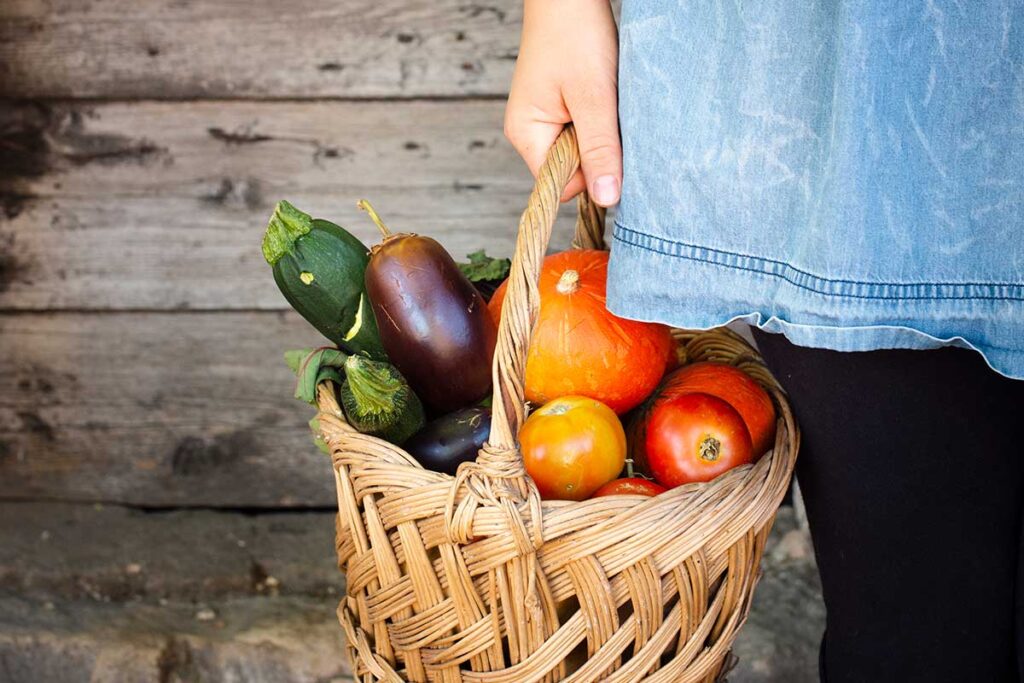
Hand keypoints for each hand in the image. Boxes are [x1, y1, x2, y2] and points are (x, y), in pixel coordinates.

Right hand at [505, 0, 620, 205]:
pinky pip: (584, 129)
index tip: (607, 141)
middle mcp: (529, 131)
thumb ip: (599, 149)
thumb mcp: (594, 96)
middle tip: (606, 112)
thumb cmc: (575, 35)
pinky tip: (602, 93)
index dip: (589, 171)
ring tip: (603, 97)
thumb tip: (606, 199)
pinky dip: (599, 117)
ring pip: (581, 148)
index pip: (561, 183)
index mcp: (526, 135)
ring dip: (600, 131)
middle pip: (571, 168)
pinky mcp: (558, 106)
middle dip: (597, 148)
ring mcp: (543, 118)